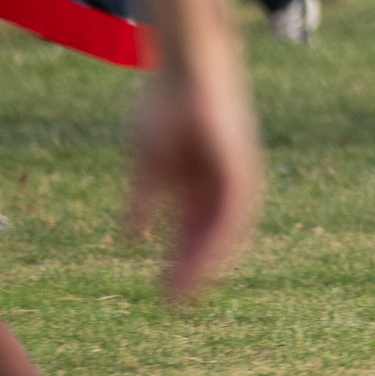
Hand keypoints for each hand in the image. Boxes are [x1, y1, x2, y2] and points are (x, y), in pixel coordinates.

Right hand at [124, 66, 263, 303]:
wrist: (190, 69)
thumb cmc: (166, 106)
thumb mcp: (148, 160)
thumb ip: (144, 198)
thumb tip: (131, 237)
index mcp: (202, 185)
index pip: (192, 233)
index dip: (177, 262)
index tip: (161, 292)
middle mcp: (223, 186)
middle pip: (209, 240)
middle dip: (190, 272)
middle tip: (171, 306)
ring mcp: (236, 179)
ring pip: (224, 235)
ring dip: (203, 266)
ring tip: (183, 294)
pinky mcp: (242, 171)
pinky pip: (232, 215)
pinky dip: (216, 241)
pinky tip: (200, 263)